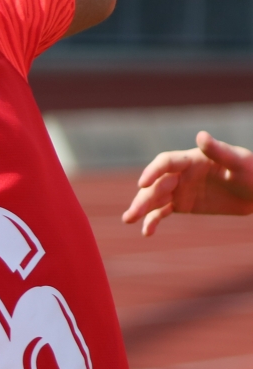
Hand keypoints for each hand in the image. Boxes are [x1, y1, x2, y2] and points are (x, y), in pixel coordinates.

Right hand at [125, 132, 252, 235]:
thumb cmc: (252, 172)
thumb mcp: (239, 162)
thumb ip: (219, 151)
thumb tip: (200, 135)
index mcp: (191, 159)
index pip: (166, 163)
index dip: (152, 171)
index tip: (142, 183)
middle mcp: (180, 173)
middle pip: (156, 185)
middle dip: (142, 199)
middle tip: (130, 214)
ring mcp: (179, 189)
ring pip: (155, 199)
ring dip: (141, 209)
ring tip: (128, 220)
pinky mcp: (182, 204)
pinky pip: (163, 212)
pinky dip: (152, 221)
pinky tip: (146, 232)